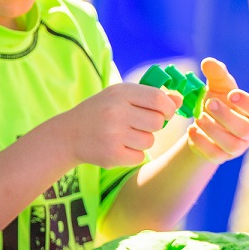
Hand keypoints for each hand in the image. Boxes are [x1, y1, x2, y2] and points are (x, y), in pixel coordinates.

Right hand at [56, 83, 179, 167]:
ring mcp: (113, 134)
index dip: (168, 108)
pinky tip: (119, 147)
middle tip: (140, 125)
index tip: (165, 112)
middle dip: (154, 125)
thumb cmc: (102, 112)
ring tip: (126, 135)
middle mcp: (116, 112)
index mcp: (121, 93)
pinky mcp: (111, 154)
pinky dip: (133, 154)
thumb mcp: (122, 97)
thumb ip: (151, 97)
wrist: (68, 134)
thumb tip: (179, 100)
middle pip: (157, 122)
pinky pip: (139, 156)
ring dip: (143, 140)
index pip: (159, 99)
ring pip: (149, 141)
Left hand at [186, 57, 248, 162]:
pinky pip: (215, 154)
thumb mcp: (217, 86)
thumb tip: (208, 62)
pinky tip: (191, 130)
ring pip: (231, 144)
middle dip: (227, 116)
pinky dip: (202, 142)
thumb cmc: (218, 101)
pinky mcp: (221, 156)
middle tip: (209, 103)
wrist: (203, 123)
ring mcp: (236, 147)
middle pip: (245, 130)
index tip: (232, 94)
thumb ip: (216, 74)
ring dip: (213, 129)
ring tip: (198, 117)